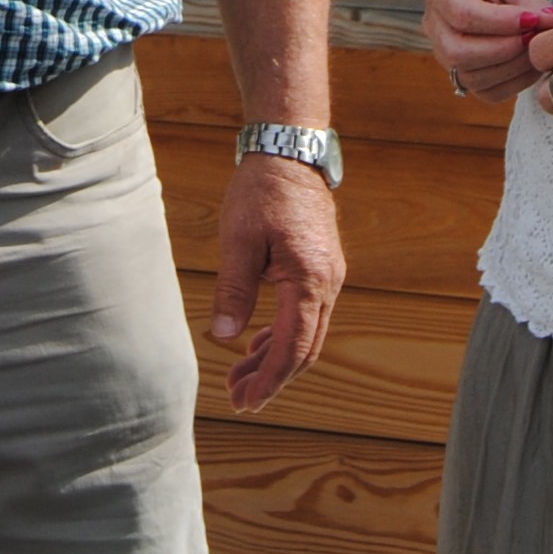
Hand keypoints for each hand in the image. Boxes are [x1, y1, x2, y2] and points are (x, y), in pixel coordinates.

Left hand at [207, 152, 344, 413]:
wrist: (290, 152)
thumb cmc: (263, 190)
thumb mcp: (238, 241)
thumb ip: (233, 291)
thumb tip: (223, 337)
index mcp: (308, 279)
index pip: (294, 348)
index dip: (270, 380)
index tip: (247, 400)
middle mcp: (327, 282)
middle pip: (306, 348)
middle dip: (273, 377)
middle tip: (239, 397)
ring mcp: (328, 275)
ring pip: (308, 333)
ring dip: (277, 357)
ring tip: (241, 375)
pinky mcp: (321, 267)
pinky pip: (308, 314)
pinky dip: (285, 334)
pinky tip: (258, 342)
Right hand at [425, 0, 552, 100]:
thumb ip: (534, 5)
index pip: (463, 15)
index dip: (501, 22)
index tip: (534, 19)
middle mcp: (434, 24)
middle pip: (458, 52)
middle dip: (504, 49)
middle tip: (536, 37)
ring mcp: (443, 53)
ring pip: (471, 77)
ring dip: (512, 67)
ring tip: (538, 49)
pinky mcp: (462, 74)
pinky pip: (486, 91)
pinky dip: (515, 82)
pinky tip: (533, 64)